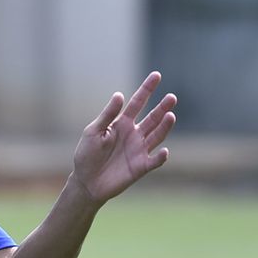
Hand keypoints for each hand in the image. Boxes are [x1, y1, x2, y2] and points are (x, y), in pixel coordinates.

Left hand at [71, 72, 176, 203]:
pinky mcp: (141, 166)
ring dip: (165, 126)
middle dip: (162, 107)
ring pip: (157, 135)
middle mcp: (134, 134)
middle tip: (171, 97)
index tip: (156, 75)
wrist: (87, 182)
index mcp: (122, 123)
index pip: (137, 103)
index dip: (147, 89)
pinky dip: (160, 157)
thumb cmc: (87, 155)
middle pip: (152, 118)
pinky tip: (163, 151)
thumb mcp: (93, 132)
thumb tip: (119, 95)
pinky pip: (154, 160)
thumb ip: (107, 115)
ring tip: (170, 115)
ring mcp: (140, 150)